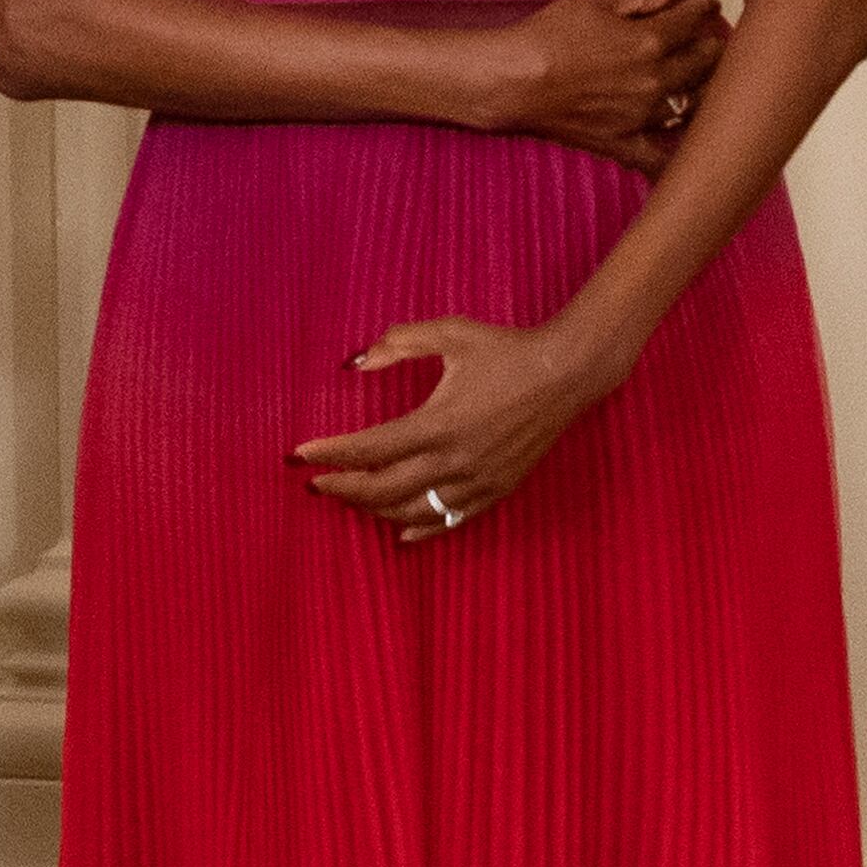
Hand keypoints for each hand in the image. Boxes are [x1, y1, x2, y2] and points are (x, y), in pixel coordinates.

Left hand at [293, 313, 626, 539]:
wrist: (568, 373)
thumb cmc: (506, 348)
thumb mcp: (450, 332)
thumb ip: (397, 342)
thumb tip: (355, 362)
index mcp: (438, 422)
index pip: (369, 449)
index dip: (329, 454)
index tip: (298, 455)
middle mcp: (455, 460)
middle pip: (382, 490)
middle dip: (341, 489)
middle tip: (314, 484)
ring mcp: (477, 481)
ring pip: (412, 512)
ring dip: (373, 510)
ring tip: (349, 498)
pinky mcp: (496, 491)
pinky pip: (450, 521)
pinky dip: (420, 529)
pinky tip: (398, 533)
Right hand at [464, 0, 721, 172]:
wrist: (515, 80)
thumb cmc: (549, 35)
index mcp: (651, 42)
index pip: (693, 21)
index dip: (704, 8)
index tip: (709, 3)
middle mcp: (655, 81)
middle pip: (703, 63)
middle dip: (713, 46)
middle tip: (715, 38)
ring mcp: (642, 116)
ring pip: (692, 105)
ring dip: (703, 88)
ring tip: (705, 78)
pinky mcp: (622, 141)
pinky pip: (658, 154)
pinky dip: (675, 151)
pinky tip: (686, 145)